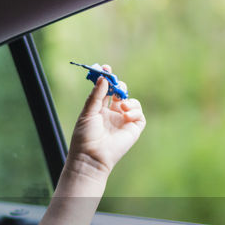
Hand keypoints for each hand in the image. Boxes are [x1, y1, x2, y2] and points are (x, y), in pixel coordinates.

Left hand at [66, 66, 144, 180]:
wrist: (91, 156)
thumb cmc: (85, 136)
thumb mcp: (88, 112)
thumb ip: (96, 95)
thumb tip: (103, 77)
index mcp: (99, 109)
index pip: (106, 90)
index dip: (107, 78)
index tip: (106, 68)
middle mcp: (112, 114)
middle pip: (120, 93)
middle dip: (120, 86)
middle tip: (116, 86)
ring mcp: (123, 121)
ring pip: (131, 102)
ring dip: (128, 100)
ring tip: (121, 106)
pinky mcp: (132, 129)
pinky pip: (139, 115)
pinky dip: (135, 111)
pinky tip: (126, 114)